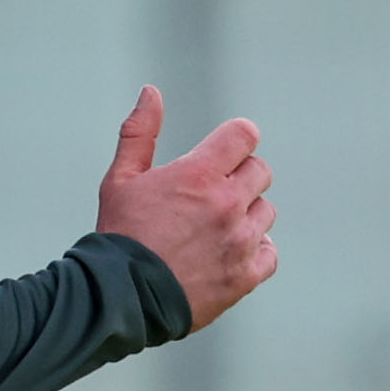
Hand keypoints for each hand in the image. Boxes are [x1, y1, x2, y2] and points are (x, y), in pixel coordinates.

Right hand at [93, 87, 276, 330]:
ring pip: (266, 212)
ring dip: (247, 214)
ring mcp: (240, 241)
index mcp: (199, 175)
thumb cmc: (119, 235)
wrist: (121, 298)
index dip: (236, 140)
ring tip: (215, 228)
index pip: (244, 135)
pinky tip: (230, 252)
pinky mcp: (245, 276)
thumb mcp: (121, 179)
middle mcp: (226, 204)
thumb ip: (140, 132)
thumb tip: (151, 92)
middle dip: (239, 176)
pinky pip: (270, 253)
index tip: (225, 153)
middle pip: (260, 172)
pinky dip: (256, 251)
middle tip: (212, 194)